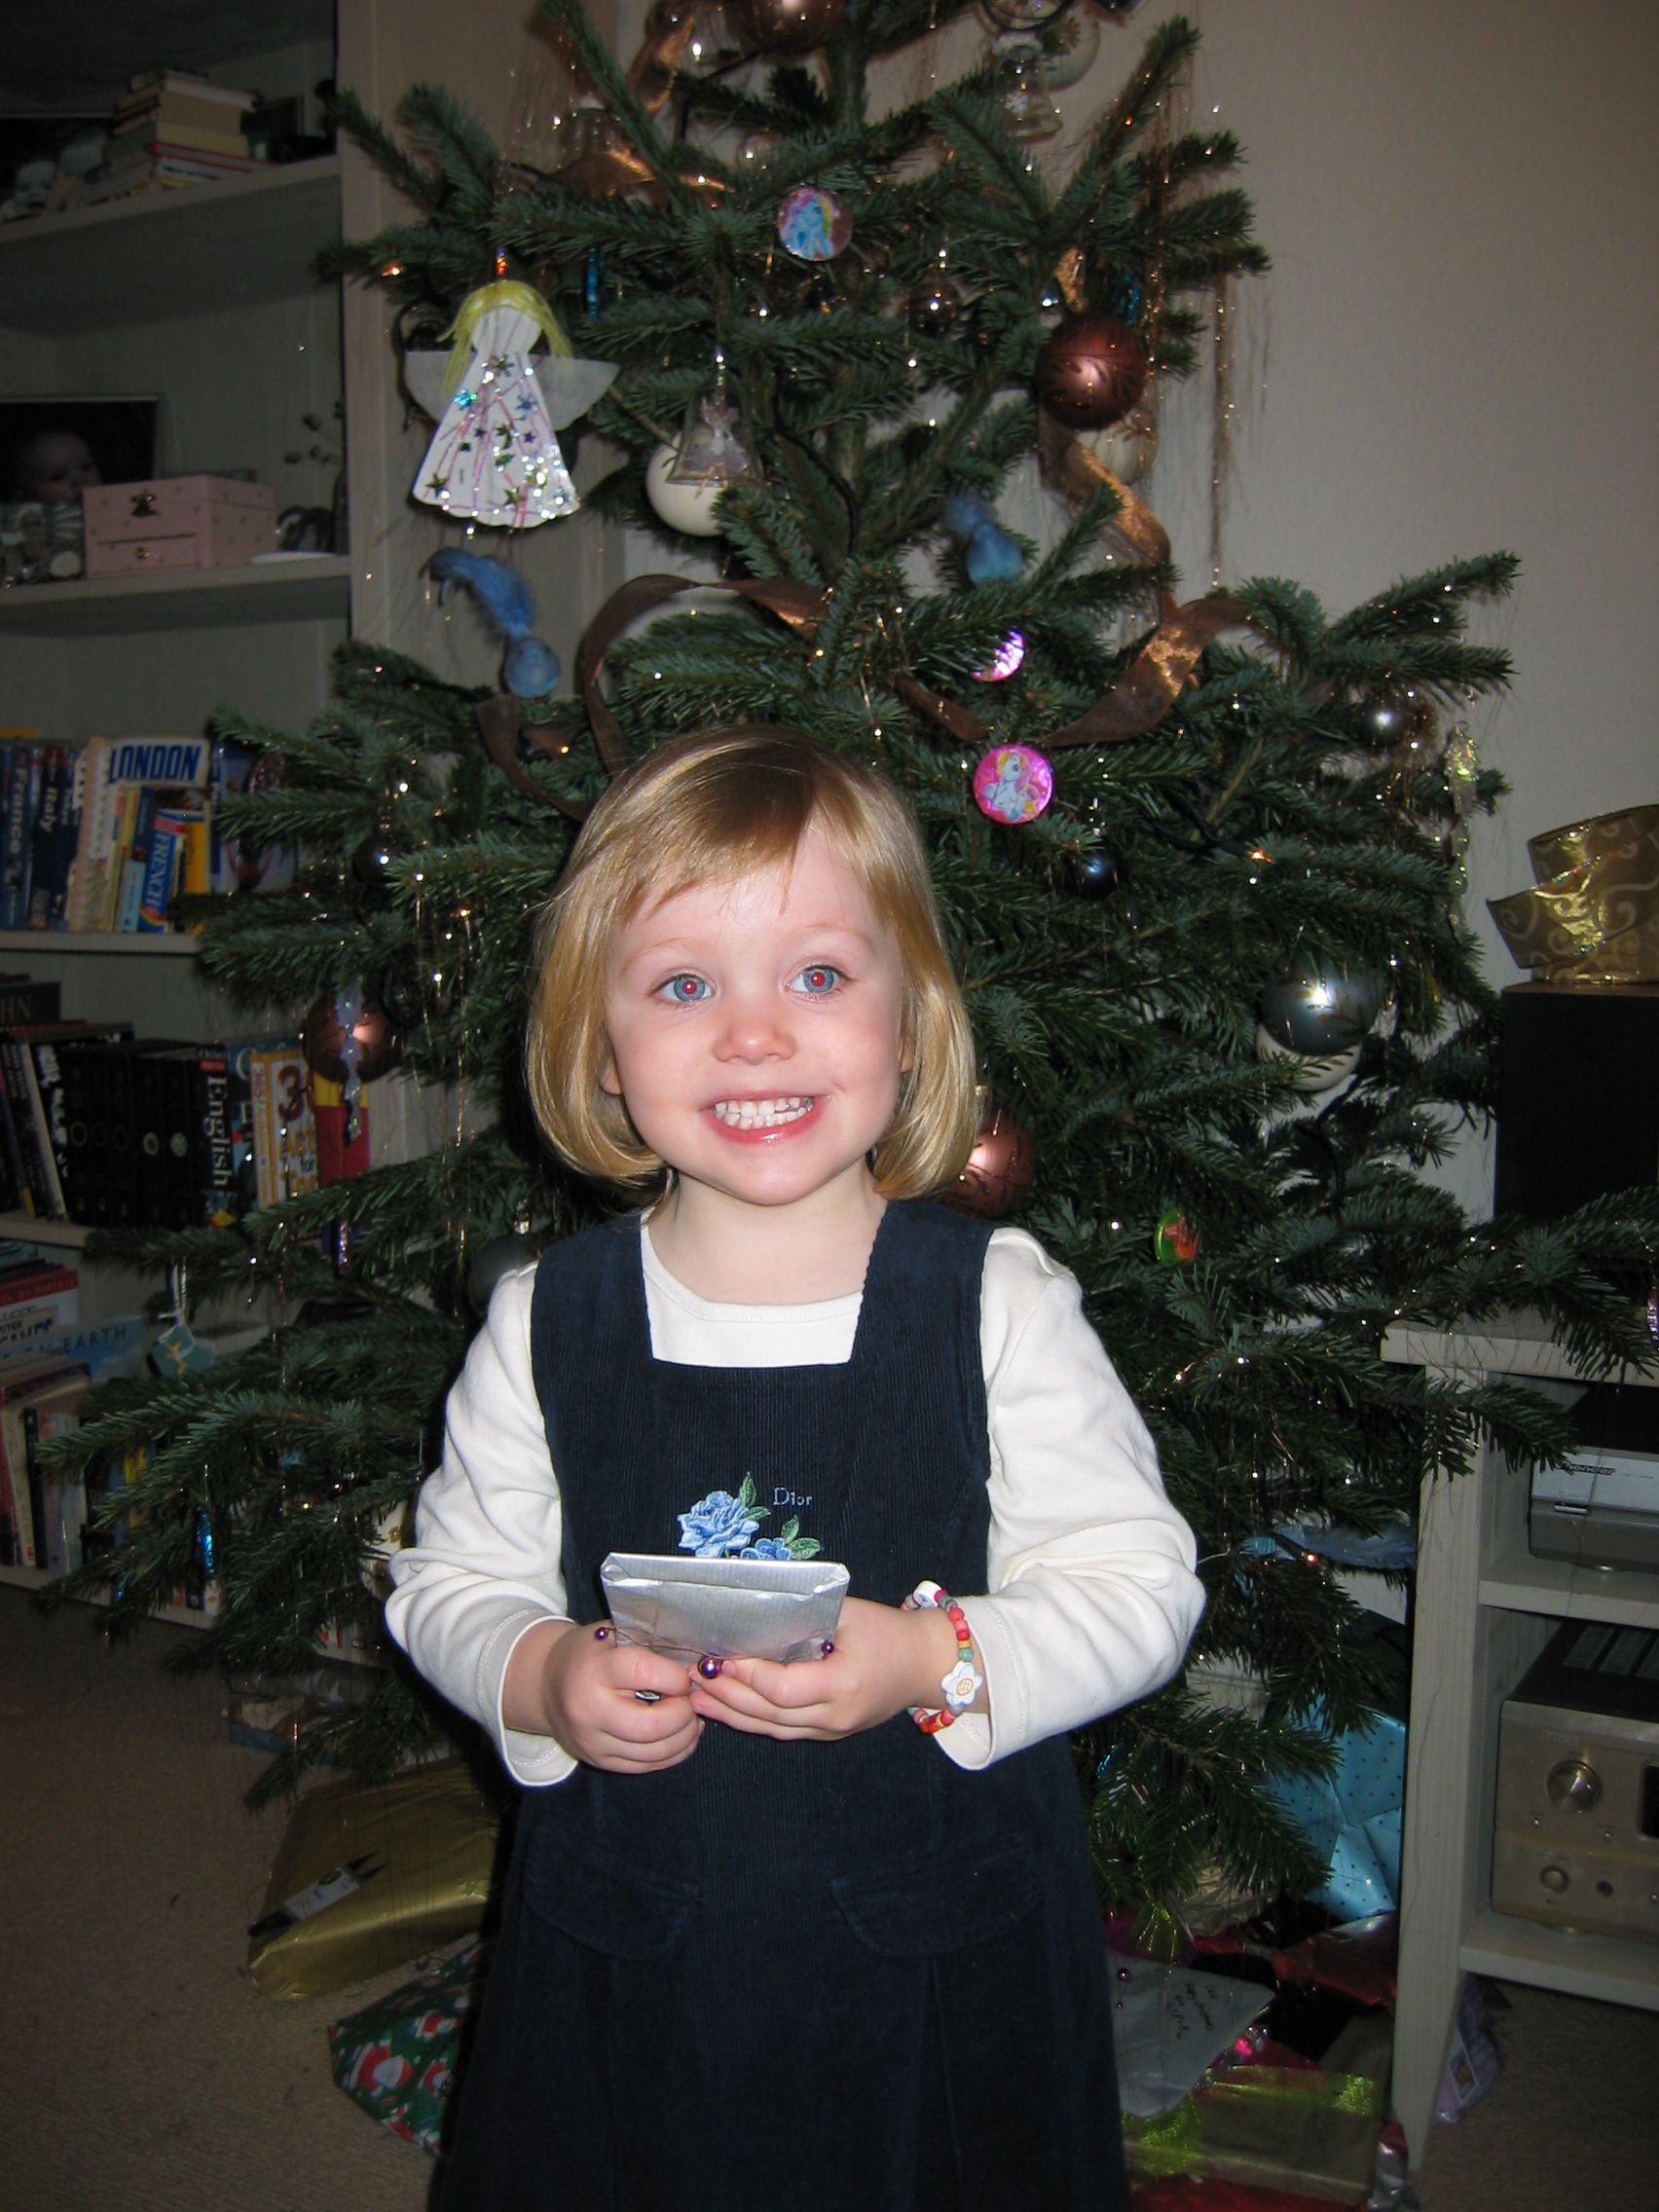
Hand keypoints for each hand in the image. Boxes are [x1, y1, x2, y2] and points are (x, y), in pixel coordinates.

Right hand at [505, 1620, 701, 1773]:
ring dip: (685, 1737)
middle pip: (653, 1726)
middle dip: (684, 1714)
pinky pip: (646, 1766)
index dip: (677, 1676)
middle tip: (691, 1701)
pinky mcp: (599, 1762)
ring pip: (654, 1752)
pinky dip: (672, 1753)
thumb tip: (696, 1665)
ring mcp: (593, 1742)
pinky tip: (680, 1735)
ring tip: (691, 1719)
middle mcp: (591, 1710)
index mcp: (595, 1669)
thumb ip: (649, 1646)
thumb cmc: (589, 1654)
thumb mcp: (612, 1635)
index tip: (685, 1675)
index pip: (646, 1674)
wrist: (546, 1683)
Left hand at [688, 1596, 979, 1742]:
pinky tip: (725, 1710)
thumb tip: (751, 1616)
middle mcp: (835, 1716)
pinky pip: (783, 1731)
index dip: (747, 1674)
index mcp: (844, 1684)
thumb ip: (804, 1617)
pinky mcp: (829, 1733)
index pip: (783, 1688)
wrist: (925, 1665)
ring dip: (731, 1714)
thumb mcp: (849, 1614)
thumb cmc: (888, 1631)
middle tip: (692, 1677)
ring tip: (696, 1698)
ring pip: (772, 1728)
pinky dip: (751, 1720)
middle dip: (727, 1695)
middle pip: (770, 1714)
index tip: (721, 1655)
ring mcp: (832, 1730)